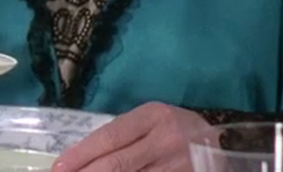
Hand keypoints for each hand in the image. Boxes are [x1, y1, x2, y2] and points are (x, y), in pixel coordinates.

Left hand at [52, 102, 210, 171]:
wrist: (224, 146)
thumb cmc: (178, 131)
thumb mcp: (153, 121)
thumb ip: (123, 136)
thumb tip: (80, 158)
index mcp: (154, 116)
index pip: (109, 137)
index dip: (80, 155)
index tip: (58, 168)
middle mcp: (166, 140)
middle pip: (117, 164)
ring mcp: (178, 166)